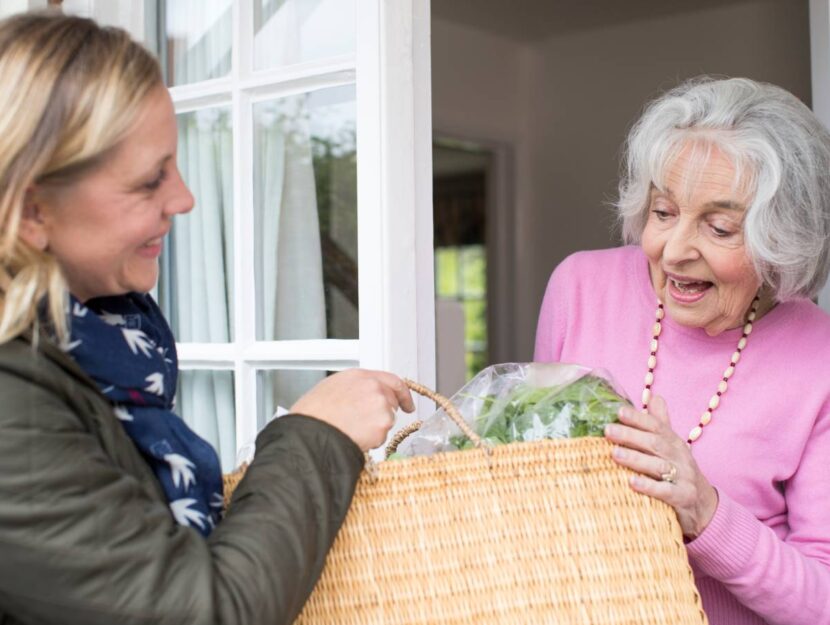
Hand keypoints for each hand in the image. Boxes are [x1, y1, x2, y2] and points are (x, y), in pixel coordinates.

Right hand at [290, 369, 415, 451]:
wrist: (310, 434)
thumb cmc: (313, 415)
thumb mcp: (331, 388)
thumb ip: (354, 388)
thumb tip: (360, 395)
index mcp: (360, 376)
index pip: (392, 380)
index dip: (402, 394)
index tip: (406, 403)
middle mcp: (374, 387)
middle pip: (391, 402)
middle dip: (383, 414)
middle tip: (369, 424)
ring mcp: (380, 406)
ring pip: (386, 421)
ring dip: (375, 428)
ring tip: (351, 430)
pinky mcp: (382, 425)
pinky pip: (382, 436)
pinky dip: (372, 441)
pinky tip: (354, 437)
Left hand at [604, 395, 718, 538]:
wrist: (703, 505)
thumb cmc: (679, 470)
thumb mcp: (671, 447)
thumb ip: (661, 423)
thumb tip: (655, 397)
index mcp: (674, 442)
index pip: (657, 426)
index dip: (638, 418)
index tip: (618, 411)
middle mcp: (680, 457)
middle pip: (655, 443)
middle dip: (631, 436)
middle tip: (608, 430)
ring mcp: (684, 478)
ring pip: (659, 466)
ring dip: (636, 459)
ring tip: (614, 453)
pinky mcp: (684, 498)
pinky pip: (666, 492)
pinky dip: (649, 487)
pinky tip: (631, 482)